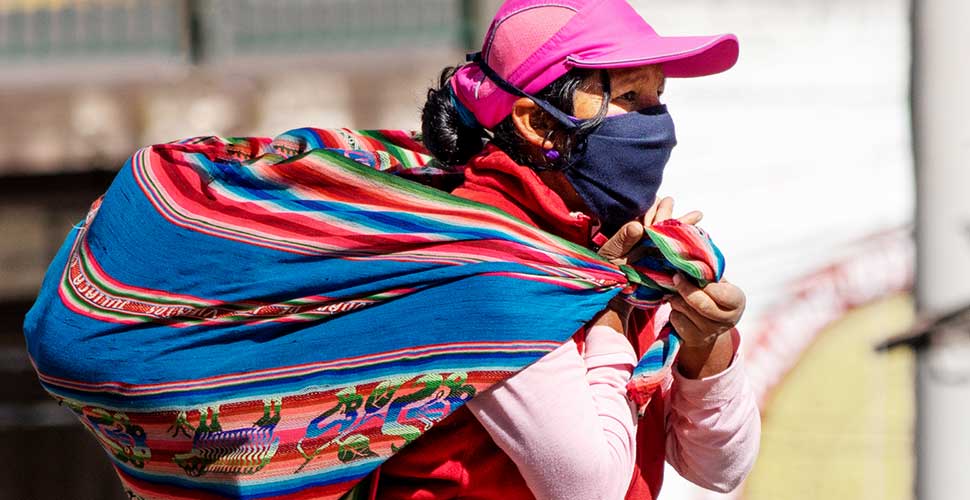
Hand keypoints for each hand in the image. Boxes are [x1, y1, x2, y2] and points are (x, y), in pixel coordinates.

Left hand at [597, 197, 701, 319]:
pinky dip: (687, 246)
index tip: (660, 207)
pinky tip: (698, 237)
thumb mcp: (611, 253)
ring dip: (683, 225)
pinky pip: (676, 253)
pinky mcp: (662, 264)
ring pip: (671, 235)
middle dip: (670, 214)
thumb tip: (638, 226)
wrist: (613, 294)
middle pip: (662, 222)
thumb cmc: (607, 270)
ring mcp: (655, 251)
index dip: (654, 209)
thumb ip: (622, 239)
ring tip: (697, 215)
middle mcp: (646, 238)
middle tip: (677, 206)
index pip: (646, 214)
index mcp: (634, 232)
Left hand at [668, 274, 745, 347]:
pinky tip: (680, 311)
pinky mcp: (695, 339)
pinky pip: (676, 320)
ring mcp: (711, 332)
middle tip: (676, 278)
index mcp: (737, 302)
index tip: (688, 271)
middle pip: (701, 304)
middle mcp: (727, 320)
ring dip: (677, 299)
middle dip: (684, 288)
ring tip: (680, 296)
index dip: (703, 283)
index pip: (720, 294)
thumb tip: (689, 263)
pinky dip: (674, 312)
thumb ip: (708, 273)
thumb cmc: (712, 295)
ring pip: (684, 309)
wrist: (709, 325)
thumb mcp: (717, 282)